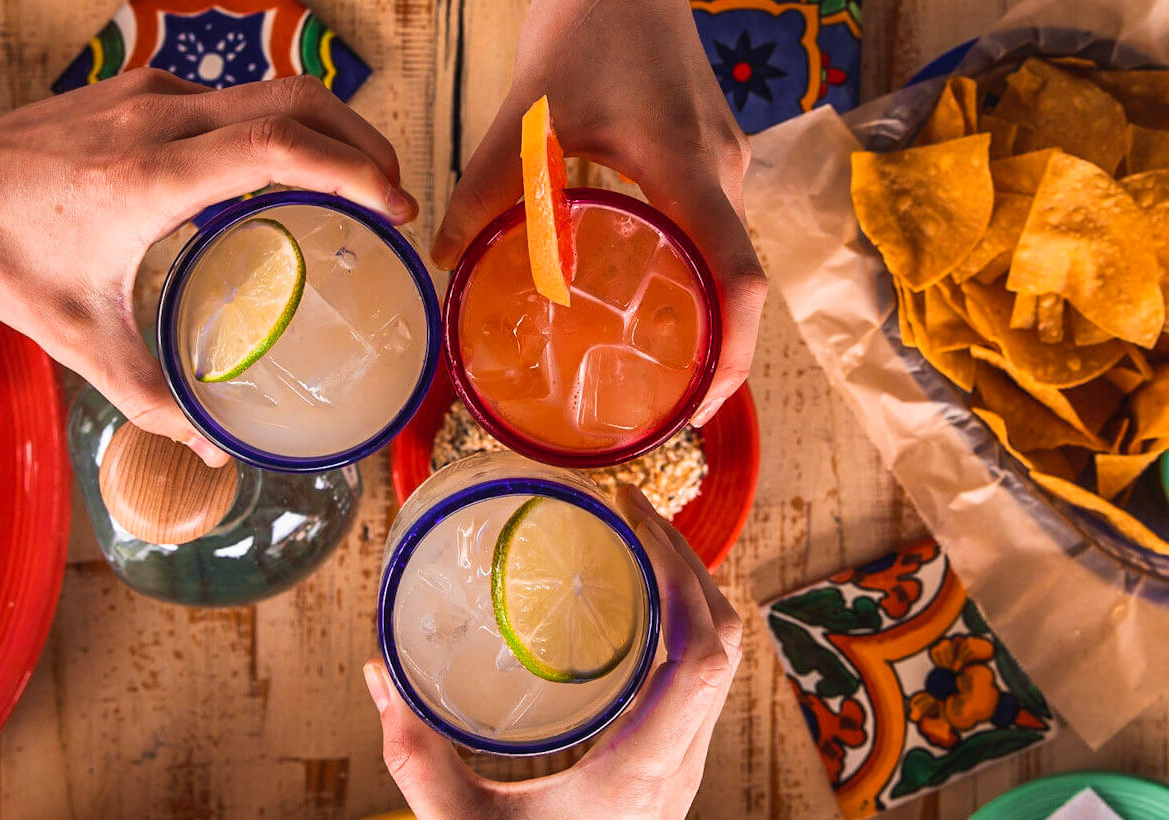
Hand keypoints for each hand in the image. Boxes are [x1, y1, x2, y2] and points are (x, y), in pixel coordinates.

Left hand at [0, 59, 414, 464]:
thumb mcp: (75, 336)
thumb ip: (150, 397)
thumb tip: (214, 447)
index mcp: (150, 175)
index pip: (277, 145)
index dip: (351, 168)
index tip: (396, 204)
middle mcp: (161, 117)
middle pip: (296, 100)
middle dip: (362, 139)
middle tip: (395, 195)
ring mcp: (153, 92)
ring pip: (271, 89)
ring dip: (327, 128)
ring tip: (357, 184)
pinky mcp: (145, 89)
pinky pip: (237, 99)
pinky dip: (283, 128)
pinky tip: (285, 177)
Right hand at [363, 485, 742, 819]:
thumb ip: (415, 755)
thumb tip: (379, 676)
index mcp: (640, 769)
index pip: (700, 655)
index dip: (681, 573)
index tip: (634, 519)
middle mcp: (678, 762)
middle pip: (723, 639)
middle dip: (686, 560)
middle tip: (630, 509)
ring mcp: (682, 766)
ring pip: (720, 659)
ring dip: (690, 590)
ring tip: (637, 542)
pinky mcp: (671, 770)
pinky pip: (698, 680)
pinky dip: (680, 624)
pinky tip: (633, 608)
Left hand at [432, 0, 765, 425]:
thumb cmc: (588, 25)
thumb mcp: (527, 115)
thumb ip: (485, 190)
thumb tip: (449, 261)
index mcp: (688, 169)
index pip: (738, 279)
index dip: (731, 358)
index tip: (694, 411)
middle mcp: (723, 173)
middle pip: (739, 283)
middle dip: (713, 356)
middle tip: (659, 407)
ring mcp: (725, 163)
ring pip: (728, 259)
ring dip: (703, 319)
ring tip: (650, 366)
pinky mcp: (712, 155)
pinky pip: (712, 231)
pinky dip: (690, 278)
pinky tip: (641, 296)